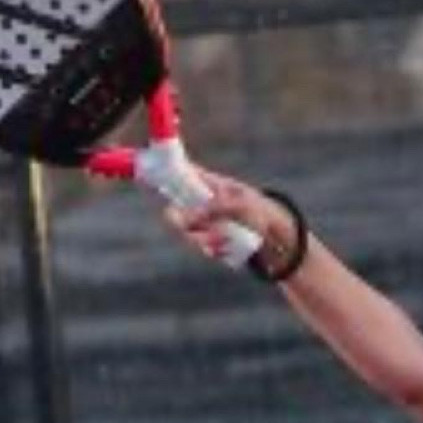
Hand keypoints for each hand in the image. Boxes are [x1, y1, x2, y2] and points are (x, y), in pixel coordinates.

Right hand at [159, 167, 290, 267]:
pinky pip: (200, 246)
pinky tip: (227, 247)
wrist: (276, 238)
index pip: (179, 172)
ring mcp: (204, 221)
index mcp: (208, 183)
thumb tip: (177, 216)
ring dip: (203, 239)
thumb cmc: (259, 212)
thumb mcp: (237, 207)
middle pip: (175, 208)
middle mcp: (201, 201)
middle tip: (193, 228)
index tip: (145, 175)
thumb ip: (208, 209)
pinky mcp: (208, 239)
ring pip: (187, 232)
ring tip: (224, 240)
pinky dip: (212, 249)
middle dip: (182, 222)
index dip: (161, 173)